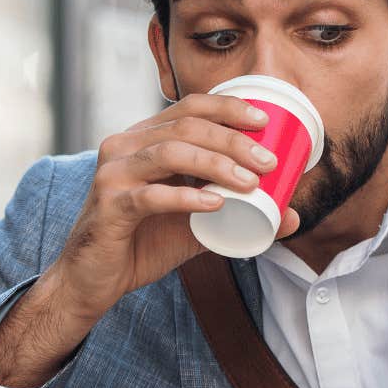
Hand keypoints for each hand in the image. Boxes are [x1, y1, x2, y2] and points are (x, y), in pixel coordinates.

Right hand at [47, 94, 302, 320]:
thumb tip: (292, 215)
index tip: (265, 123)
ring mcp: (112, 174)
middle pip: (185, 126)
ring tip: (250, 183)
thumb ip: (237, 214)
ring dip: (216, 164)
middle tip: (268, 162)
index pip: (189, 107)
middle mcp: (124, 146)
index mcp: (144, 139)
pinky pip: (151, 196)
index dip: (228, 107)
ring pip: (170, 153)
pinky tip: (214, 204)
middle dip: (233, 140)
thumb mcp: (197, 224)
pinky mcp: (108, 206)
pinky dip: (187, 197)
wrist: (94, 280)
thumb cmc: (143, 243)